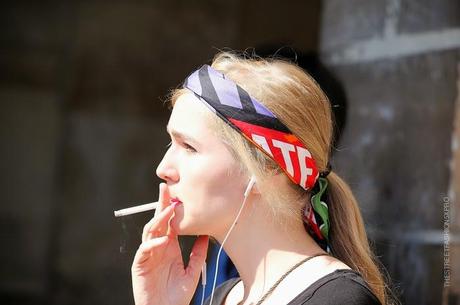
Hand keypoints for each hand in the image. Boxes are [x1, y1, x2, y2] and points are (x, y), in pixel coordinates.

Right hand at [131, 183, 208, 304]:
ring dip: (158, 219)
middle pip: (158, 221)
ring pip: (150, 231)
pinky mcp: (140, 265)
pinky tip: (164, 239)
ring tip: (167, 209)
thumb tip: (207, 234)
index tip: (179, 193)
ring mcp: (148, 254)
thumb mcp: (193, 270)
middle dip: (161, 204)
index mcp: (169, 246)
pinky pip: (145, 250)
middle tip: (166, 188)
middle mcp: (158, 247)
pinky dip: (153, 243)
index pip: (169, 222)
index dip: (172, 208)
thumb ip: (199, 253)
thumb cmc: (177, 294)